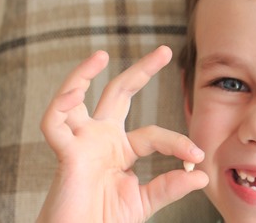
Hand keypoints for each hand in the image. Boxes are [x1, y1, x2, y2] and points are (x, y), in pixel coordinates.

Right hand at [36, 46, 207, 222]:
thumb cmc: (104, 222)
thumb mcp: (144, 201)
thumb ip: (170, 186)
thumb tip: (201, 175)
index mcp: (121, 150)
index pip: (154, 134)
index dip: (177, 142)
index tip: (198, 157)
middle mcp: (100, 139)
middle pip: (119, 94)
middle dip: (141, 71)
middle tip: (166, 50)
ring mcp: (80, 144)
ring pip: (75, 98)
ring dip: (81, 74)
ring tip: (101, 55)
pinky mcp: (64, 154)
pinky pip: (54, 123)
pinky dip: (61, 104)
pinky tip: (76, 90)